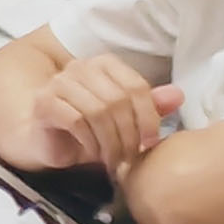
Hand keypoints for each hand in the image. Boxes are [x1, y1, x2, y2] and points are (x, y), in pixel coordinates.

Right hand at [27, 54, 182, 168]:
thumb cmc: (88, 130)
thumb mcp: (124, 120)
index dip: (148, 117)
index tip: (151, 142)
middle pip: (118, 99)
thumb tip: (178, 95)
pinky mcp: (44, 102)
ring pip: (98, 110)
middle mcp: (80, 67)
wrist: (46, 140)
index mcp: (103, 64)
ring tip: (114, 159)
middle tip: (131, 157)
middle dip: (129, 134)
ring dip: (110, 141)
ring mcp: (59, 82)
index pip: (136, 86)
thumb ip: (148, 107)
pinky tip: (94, 153)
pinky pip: (76, 120)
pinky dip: (91, 141)